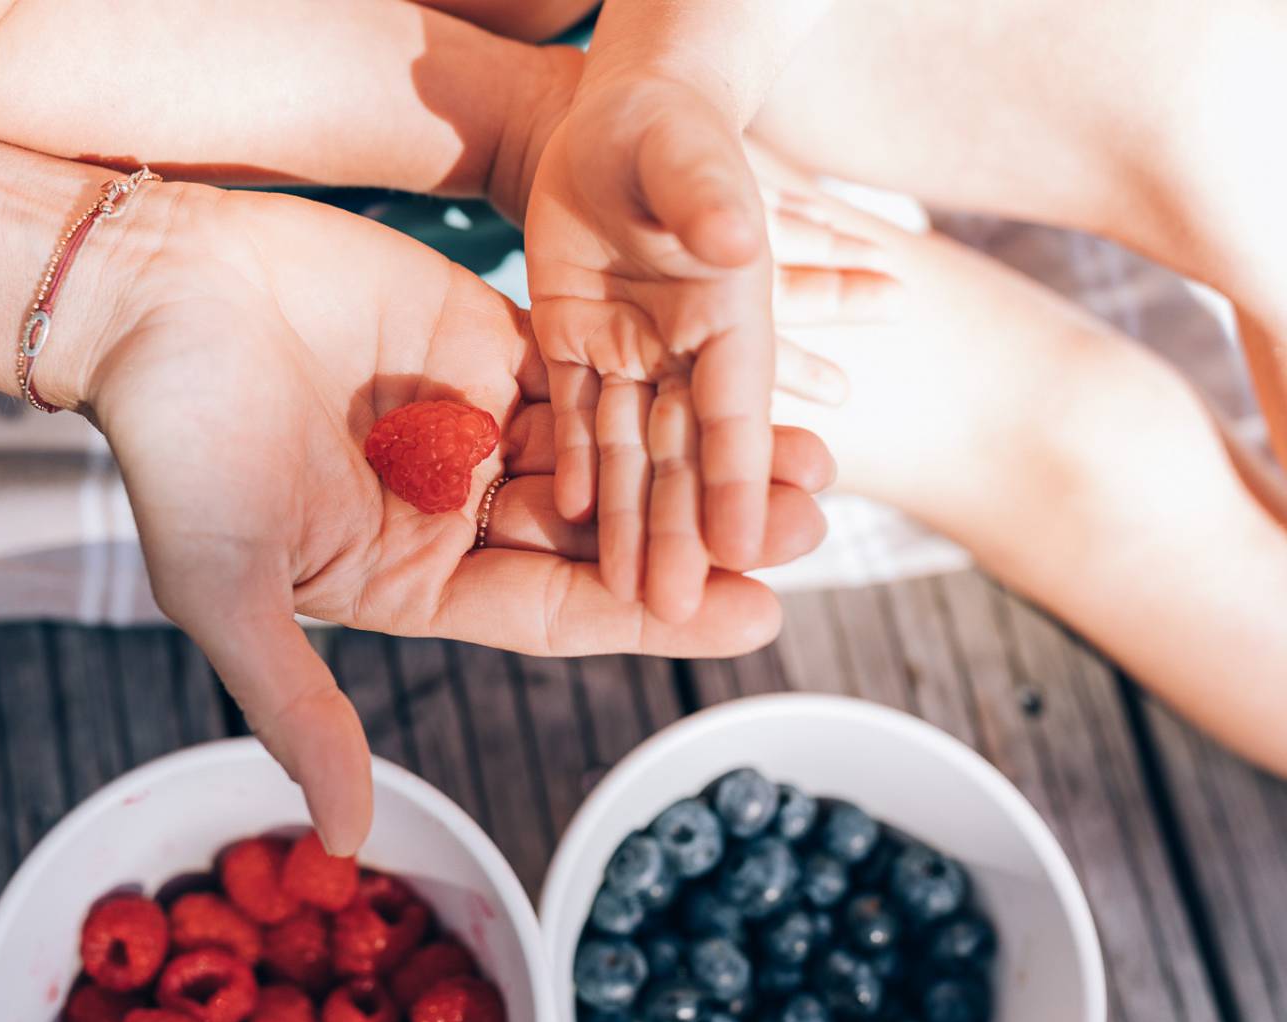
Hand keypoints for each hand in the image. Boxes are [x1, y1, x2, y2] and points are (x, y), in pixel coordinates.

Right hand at [40, 183, 835, 852]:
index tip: (758, 616)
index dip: (654, 615)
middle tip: (811, 526)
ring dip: (700, 455)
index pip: (553, 613)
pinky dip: (654, 374)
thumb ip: (296, 707)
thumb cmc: (172, 447)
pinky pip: (584, 366)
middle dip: (704, 533)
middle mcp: (452, 514)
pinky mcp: (478, 337)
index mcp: (409, 585)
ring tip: (807, 457)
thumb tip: (345, 844)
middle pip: (602, 534)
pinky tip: (733, 372)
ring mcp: (469, 424)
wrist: (149, 290)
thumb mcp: (228, 589)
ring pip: (610, 450)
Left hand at [524, 75, 891, 621]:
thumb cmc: (666, 121)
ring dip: (634, 525)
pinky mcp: (572, 342)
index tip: (746, 546)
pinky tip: (576, 525)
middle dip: (683, 534)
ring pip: (631, 453)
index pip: (734, 406)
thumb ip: (707, 193)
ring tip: (638, 602)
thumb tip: (737, 239)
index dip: (739, 476)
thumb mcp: (683, 152)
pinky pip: (575, 419)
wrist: (615, 113)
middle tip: (680, 613)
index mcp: (730, 311)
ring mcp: (628, 351)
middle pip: (685, 454)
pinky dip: (580, 469)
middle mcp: (685, 347)